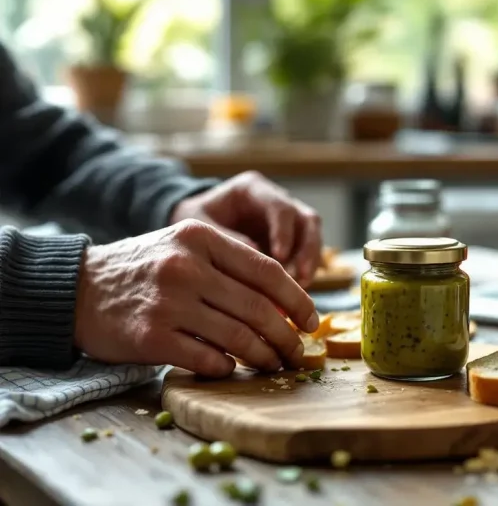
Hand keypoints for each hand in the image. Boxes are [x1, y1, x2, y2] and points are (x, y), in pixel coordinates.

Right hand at [74, 219, 319, 376]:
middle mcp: (187, 267)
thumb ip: (228, 266)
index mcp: (201, 238)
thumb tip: (284, 304)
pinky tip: (231, 369)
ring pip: (238, 338)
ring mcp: (168, 303)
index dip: (298, 300)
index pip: (267, 271)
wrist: (76, 288)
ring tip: (274, 365)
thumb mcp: (184, 248)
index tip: (312, 321)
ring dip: (264, 358)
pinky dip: (226, 368)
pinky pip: (207, 359)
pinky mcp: (150, 337)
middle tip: (297, 353)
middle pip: (258, 309)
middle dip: (287, 338)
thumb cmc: (142, 270)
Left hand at [170, 171, 322, 287]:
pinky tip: (295, 292)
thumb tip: (255, 253)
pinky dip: (303, 271)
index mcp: (254, 190)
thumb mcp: (199, 224)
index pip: (281, 207)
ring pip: (312, 237)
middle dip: (307, 250)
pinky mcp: (290, 239)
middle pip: (307, 220)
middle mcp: (276, 201)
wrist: (193, 228)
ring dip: (310, 262)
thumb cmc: (193, 221)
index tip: (279, 258)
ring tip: (301, 288)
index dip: (284, 233)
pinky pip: (306, 253)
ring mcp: (286, 220)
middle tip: (300, 278)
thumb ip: (224, 236)